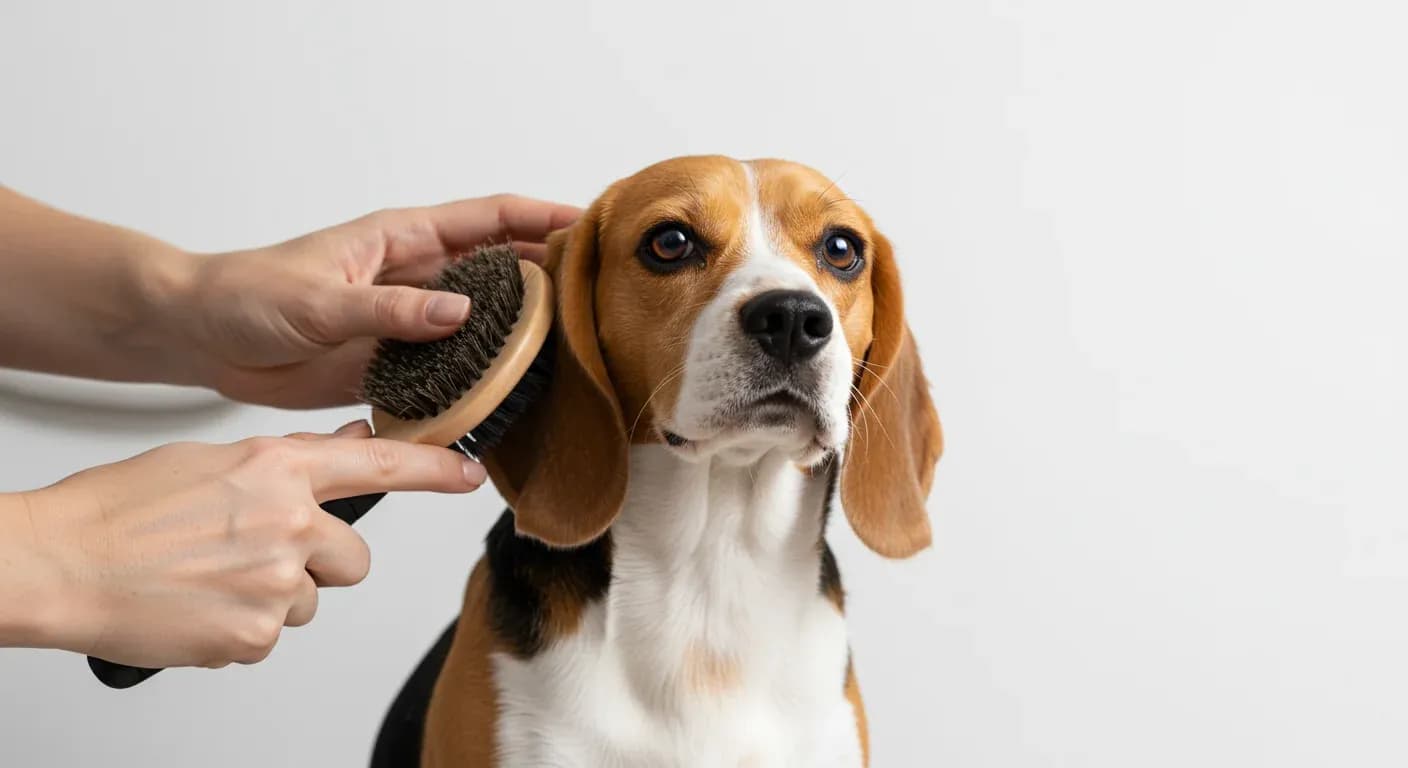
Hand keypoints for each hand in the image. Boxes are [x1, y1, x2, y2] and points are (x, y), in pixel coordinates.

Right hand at [6, 420, 481, 668]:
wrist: (63, 563)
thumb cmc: (122, 510)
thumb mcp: (212, 461)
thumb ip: (286, 462)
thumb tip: (346, 445)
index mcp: (278, 468)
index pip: (377, 465)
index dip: (432, 470)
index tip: (468, 474)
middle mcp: (290, 520)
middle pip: (353, 560)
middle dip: (320, 565)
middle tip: (257, 558)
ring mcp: (276, 580)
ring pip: (308, 602)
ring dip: (272, 598)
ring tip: (210, 580)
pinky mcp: (256, 634)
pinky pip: (270, 638)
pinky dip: (240, 630)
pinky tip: (198, 607)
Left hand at [171, 195, 579, 407]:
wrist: (204, 337)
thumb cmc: (247, 294)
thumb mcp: (318, 300)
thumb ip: (388, 310)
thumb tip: (459, 314)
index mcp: (405, 239)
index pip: (491, 218)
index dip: (544, 218)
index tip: (592, 226)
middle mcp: (419, 278)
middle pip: (504, 271)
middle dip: (552, 278)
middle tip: (600, 300)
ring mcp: (413, 324)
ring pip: (487, 326)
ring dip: (524, 338)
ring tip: (573, 355)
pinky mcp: (398, 366)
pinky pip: (454, 374)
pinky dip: (483, 385)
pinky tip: (512, 403)